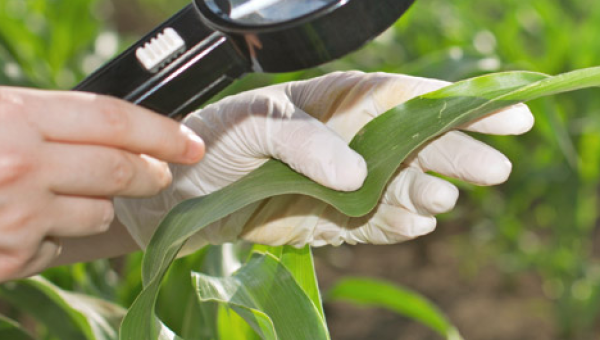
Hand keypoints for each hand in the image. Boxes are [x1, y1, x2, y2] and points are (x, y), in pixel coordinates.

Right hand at [0, 87, 204, 280]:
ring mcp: (21, 217)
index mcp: (18, 117)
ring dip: (101, 205)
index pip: (115, 122)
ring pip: (101, 214)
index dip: (162, 134)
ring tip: (71, 193)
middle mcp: (23, 167)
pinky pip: (63, 246)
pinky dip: (58, 235)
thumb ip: (51, 121)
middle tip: (159, 174)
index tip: (190, 144)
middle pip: (121, 171)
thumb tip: (118, 131)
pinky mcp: (14, 258)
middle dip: (151, 174)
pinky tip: (30, 221)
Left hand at [115, 71, 532, 250]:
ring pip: (408, 188)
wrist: (182, 193)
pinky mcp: (338, 220)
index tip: (508, 113)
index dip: (461, 104)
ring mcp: (349, 184)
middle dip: (460, 154)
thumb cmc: (214, 140)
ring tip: (434, 197)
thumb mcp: (253, 125)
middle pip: (422, 145)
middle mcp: (354, 141)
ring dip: (429, 194)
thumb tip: (358, 174)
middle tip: (493, 169)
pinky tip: (412, 223)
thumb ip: (304, 141)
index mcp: (341, 103)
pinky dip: (399, 226)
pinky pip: (381, 224)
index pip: (411, 98)